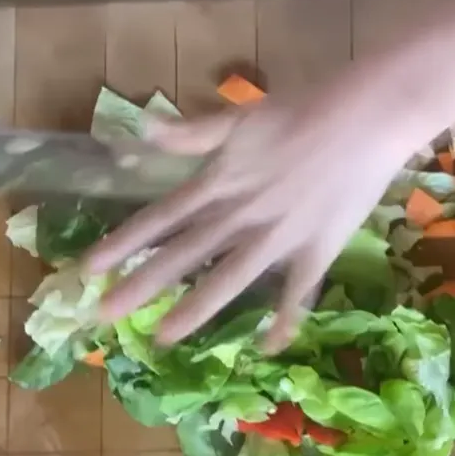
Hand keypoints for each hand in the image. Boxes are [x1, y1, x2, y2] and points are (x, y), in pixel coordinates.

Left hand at [85, 80, 419, 351]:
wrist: (366, 116)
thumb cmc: (304, 108)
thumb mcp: (242, 115)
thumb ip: (194, 132)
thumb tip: (145, 131)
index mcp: (220, 181)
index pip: (160, 218)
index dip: (123, 244)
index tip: (88, 269)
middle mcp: (242, 215)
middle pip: (183, 255)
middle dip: (141, 286)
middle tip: (102, 317)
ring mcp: (280, 237)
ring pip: (229, 280)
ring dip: (195, 310)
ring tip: (163, 338)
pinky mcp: (317, 249)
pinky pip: (298, 292)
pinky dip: (284, 320)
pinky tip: (266, 347)